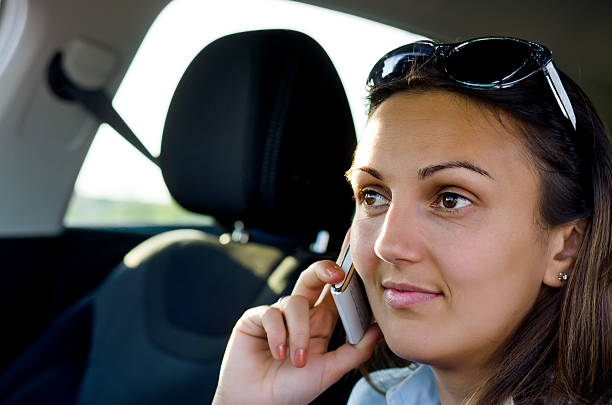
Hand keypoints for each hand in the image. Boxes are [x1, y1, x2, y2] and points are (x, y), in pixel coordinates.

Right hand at [212, 246, 381, 404]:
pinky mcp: (255, 319)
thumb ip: (355, 351)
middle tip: (337, 275)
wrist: (258, 404)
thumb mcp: (330, 371)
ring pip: (294, 302)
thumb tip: (379, 331)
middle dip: (324, 270)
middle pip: (312, 279)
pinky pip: (270, 314)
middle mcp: (299, 315)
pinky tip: (279, 353)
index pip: (334, 294)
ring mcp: (277, 315)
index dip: (344, 280)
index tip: (356, 272)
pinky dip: (278, 335)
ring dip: (299, 332)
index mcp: (320, 323)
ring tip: (297, 359)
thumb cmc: (291, 390)